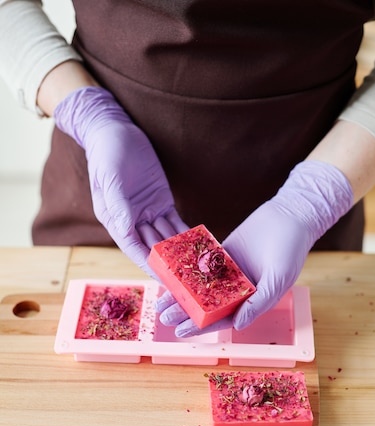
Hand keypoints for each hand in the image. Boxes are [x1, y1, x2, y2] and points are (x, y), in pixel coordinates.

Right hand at [53, 86, 188, 274]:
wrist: (116, 131)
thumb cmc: (106, 153)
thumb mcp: (110, 179)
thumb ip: (118, 205)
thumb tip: (125, 230)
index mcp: (114, 220)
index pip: (133, 247)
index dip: (148, 263)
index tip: (163, 277)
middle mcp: (131, 221)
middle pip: (151, 247)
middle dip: (168, 263)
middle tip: (186, 278)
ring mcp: (147, 213)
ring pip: (166, 238)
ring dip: (180, 252)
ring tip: (197, 266)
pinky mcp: (161, 203)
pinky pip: (175, 223)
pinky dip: (186, 234)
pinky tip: (199, 245)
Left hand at [157, 160, 352, 335]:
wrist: (291, 216)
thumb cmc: (291, 250)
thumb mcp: (278, 279)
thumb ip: (258, 303)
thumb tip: (237, 326)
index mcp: (251, 302)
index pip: (222, 319)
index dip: (202, 327)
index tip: (182, 331)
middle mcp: (238, 290)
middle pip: (206, 305)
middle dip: (185, 312)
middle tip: (163, 317)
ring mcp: (228, 272)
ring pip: (200, 287)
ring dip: (181, 294)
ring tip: (161, 300)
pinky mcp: (222, 254)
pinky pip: (201, 265)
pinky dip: (186, 271)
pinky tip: (169, 274)